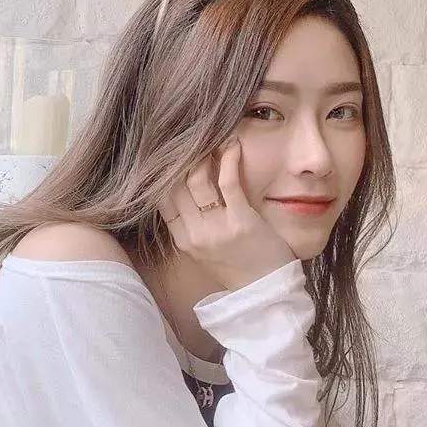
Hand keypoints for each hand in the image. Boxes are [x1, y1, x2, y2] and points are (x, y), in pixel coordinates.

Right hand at [157, 135, 296, 290]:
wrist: (265, 293)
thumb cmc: (239, 267)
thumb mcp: (204, 249)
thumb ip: (191, 222)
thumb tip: (184, 185)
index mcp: (183, 239)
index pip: (161, 196)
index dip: (164, 169)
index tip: (173, 147)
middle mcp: (194, 233)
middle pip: (175, 183)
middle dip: (183, 155)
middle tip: (193, 133)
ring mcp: (216, 228)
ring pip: (196, 178)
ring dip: (205, 151)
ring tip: (214, 135)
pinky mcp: (241, 221)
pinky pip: (228, 181)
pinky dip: (229, 157)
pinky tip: (233, 143)